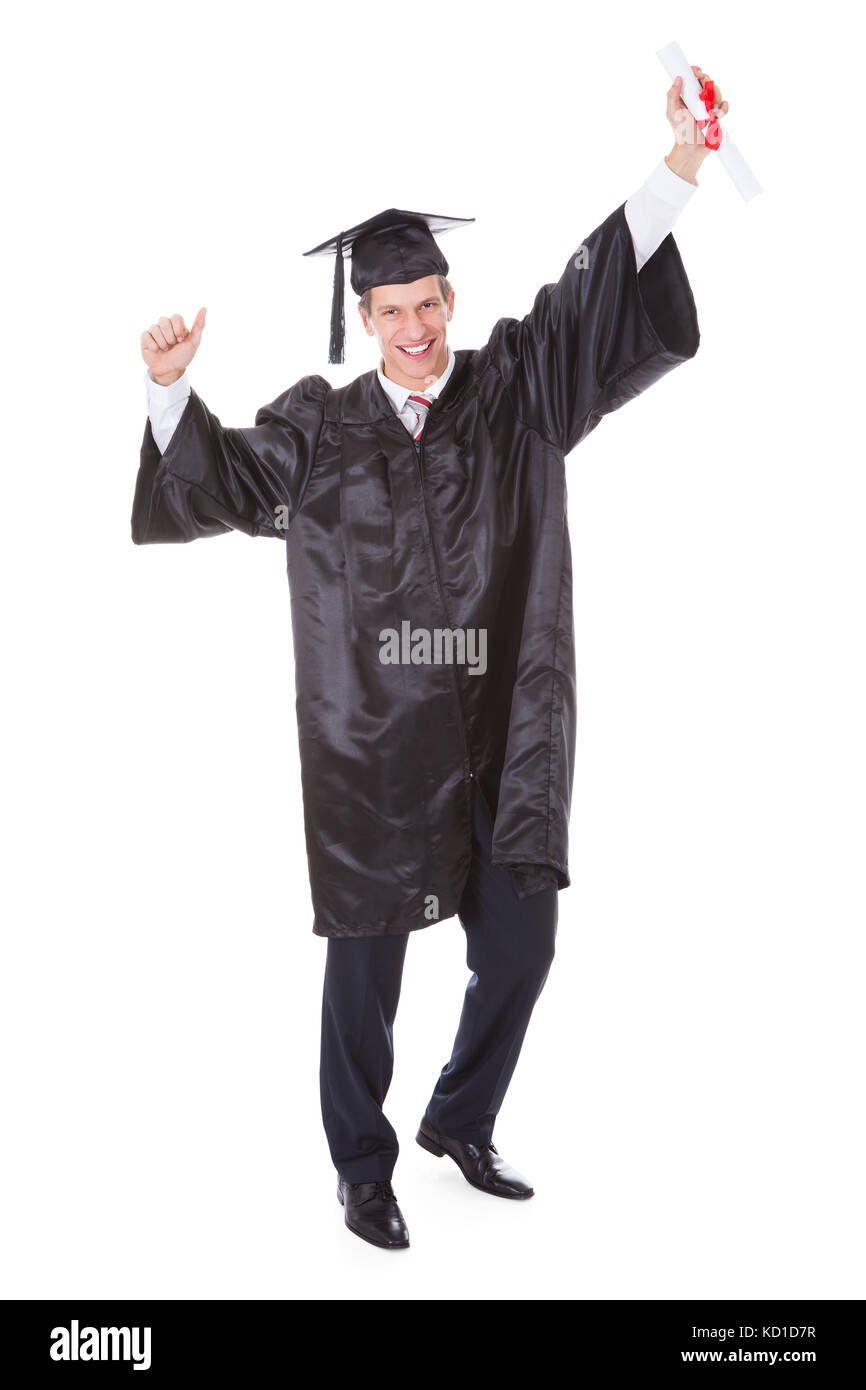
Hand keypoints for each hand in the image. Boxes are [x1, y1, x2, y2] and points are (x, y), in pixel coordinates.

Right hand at [141, 307, 205, 385]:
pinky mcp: (145, 337)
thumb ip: (199, 326)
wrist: (170, 371)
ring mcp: (154, 330)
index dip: (178, 330)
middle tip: (172, 346)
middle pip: (164, 321)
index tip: (181, 340)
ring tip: (165, 349)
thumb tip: (204, 308)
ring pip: (155, 328)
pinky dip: (153, 345)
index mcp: (177, 324)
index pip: (176, 317)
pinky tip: (156, 350)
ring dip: (162, 343)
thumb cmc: (182, 357)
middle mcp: (165, 325)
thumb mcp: (194, 342)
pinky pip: (146, 335)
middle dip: (170, 338)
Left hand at [665, 66, 728, 182]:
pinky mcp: (717, 113)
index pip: (692, 76)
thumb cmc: (680, 132)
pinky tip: (716, 116)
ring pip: (717, 90)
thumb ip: (672, 96)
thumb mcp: (672, 113)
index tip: (697, 74)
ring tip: (708, 112)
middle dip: (706, 84)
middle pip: (706, 80)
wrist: (692, 149)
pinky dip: (723, 109)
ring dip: (714, 99)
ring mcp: (708, 104)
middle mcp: (698, 97)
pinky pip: (725, 105)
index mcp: (686, 95)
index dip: (696, 71)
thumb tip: (678, 78)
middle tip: (703, 95)